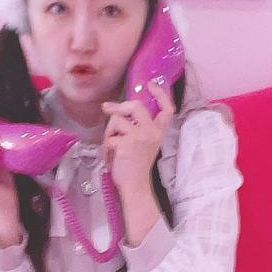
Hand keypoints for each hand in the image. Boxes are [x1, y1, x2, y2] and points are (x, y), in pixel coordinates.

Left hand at [100, 80, 173, 199]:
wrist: (135, 187)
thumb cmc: (136, 167)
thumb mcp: (143, 144)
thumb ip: (137, 128)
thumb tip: (117, 111)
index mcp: (158, 132)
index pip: (167, 109)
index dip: (160, 94)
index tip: (150, 85)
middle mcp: (152, 132)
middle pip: (135, 106)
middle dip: (119, 107)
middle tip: (106, 108)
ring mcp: (139, 137)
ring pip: (117, 120)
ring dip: (108, 133)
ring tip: (110, 147)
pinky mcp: (126, 144)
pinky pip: (109, 138)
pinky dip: (105, 148)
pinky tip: (109, 159)